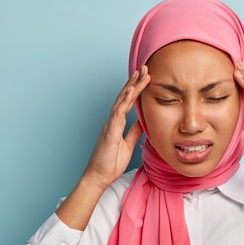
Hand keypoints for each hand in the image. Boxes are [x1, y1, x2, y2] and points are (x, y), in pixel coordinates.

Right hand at [83, 65, 150, 190]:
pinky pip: (117, 113)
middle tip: (144, 67)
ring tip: (140, 73)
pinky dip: (124, 101)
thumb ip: (134, 131)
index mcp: (116, 123)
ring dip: (131, 86)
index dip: (136, 88)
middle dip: (134, 81)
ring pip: (121, 101)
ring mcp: (110, 124)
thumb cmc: (110, 162)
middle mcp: (112, 120)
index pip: (128, 102)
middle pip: (124, 96)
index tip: (145, 77)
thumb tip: (143, 121)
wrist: (98, 177)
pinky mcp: (109, 131)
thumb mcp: (128, 144)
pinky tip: (130, 90)